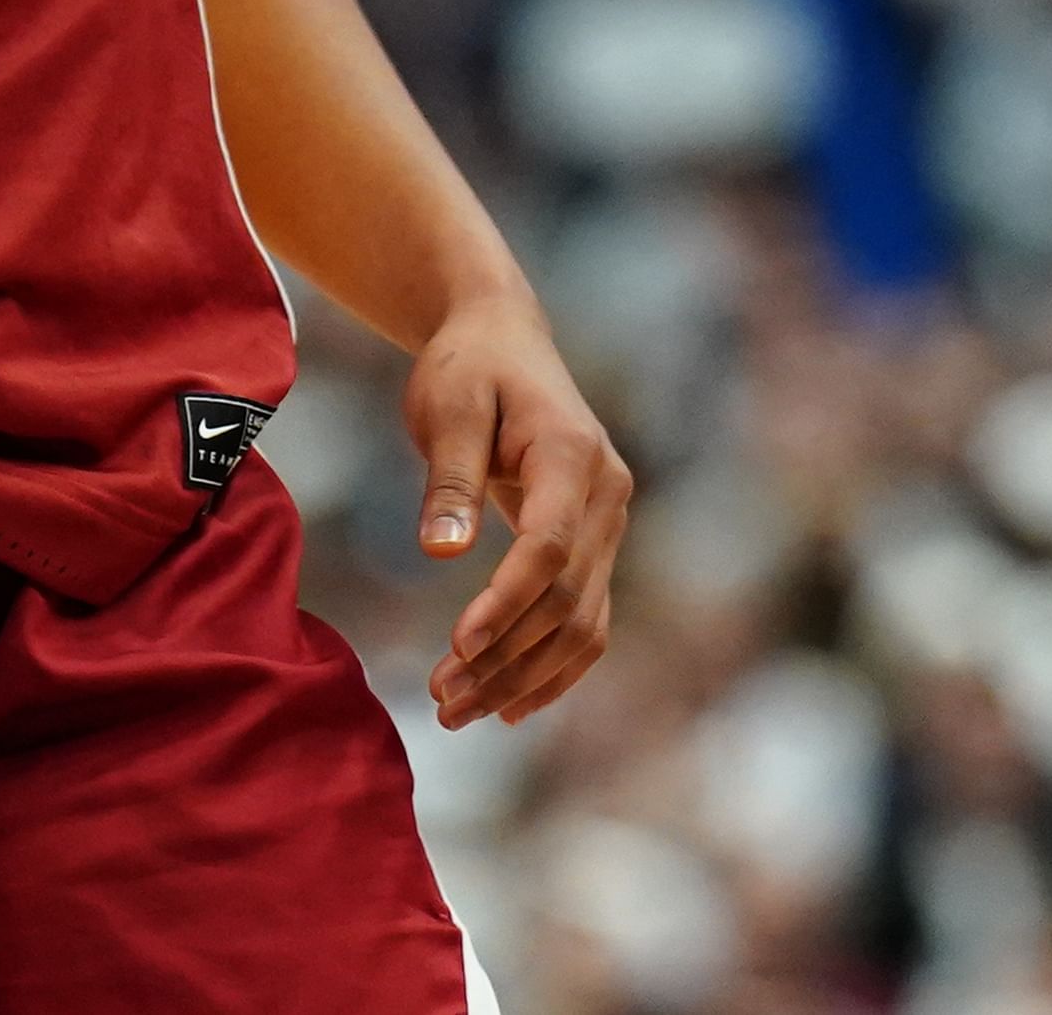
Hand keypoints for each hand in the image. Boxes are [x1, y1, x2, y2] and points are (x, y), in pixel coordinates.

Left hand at [403, 291, 630, 726]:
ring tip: (458, 711)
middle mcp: (608, 495)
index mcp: (574, 456)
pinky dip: (555, 668)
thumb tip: (441, 551)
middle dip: (506, 658)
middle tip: (441, 701)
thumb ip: (450, 478)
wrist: (503, 339)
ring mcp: (610, 522)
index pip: (550, 547)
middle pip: (567, 598)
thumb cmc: (468, 368)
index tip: (457, 646)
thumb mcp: (448, 408)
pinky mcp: (596, 542)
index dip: (507, 603)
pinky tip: (511, 706)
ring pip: (582, 621)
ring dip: (525, 675)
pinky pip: (588, 618)